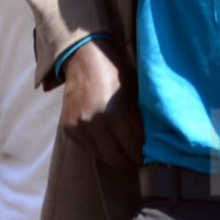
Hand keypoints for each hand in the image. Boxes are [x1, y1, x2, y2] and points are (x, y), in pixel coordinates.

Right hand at [59, 43, 141, 171]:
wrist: (83, 59)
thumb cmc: (114, 73)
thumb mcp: (132, 94)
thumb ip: (138, 120)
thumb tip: (150, 146)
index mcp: (113, 113)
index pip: (134, 147)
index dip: (145, 154)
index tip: (152, 157)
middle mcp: (93, 123)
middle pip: (117, 157)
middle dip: (131, 160)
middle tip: (141, 160)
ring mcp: (78, 127)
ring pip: (102, 156)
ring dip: (116, 155)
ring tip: (126, 151)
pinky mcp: (68, 129)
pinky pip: (89, 149)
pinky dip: (100, 148)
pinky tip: (109, 141)